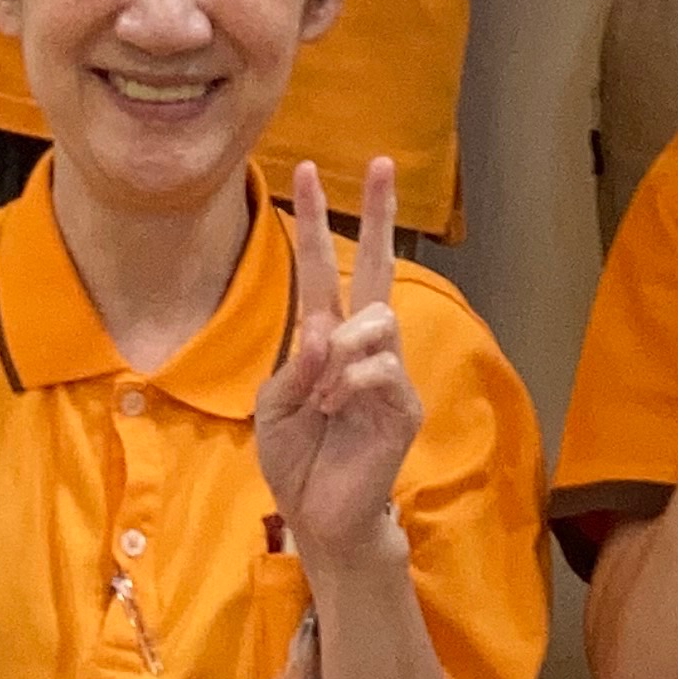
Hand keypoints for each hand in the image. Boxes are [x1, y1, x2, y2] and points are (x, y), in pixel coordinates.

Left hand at [255, 161, 422, 569]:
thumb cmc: (296, 460)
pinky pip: (380, 368)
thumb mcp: (274, 408)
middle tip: (382, 162)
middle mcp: (362, 346)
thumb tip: (325, 329)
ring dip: (340, 350)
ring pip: (376, 320)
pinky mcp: (403, 404)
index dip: (319, 221)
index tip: (306, 170)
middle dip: (379, 214)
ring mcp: (388, 372)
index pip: (326, 269)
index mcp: (325, 341)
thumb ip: (296, 366)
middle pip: (378, 267)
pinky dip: (349, 383)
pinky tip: (336, 408)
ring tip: (322, 394)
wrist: (318, 516)